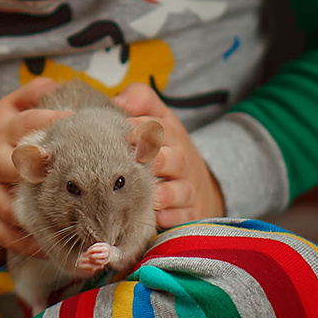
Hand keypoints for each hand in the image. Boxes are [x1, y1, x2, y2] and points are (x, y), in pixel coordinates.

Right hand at [0, 78, 66, 251]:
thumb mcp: (7, 109)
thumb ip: (32, 94)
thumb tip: (60, 82)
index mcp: (2, 132)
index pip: (25, 122)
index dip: (49, 119)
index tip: (76, 119)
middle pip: (10, 165)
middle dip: (33, 168)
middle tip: (61, 169)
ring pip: (9, 206)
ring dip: (34, 214)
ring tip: (66, 221)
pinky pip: (8, 236)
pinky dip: (30, 244)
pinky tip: (55, 247)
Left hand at [113, 83, 224, 228]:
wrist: (200, 186)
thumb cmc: (167, 150)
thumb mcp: (159, 119)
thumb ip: (140, 101)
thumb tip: (118, 99)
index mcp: (170, 135)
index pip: (159, 126)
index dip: (142, 126)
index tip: (125, 128)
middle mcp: (180, 160)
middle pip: (172, 158)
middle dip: (156, 159)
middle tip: (139, 160)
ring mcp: (186, 187)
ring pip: (179, 189)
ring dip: (165, 192)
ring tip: (153, 195)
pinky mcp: (190, 211)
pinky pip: (184, 215)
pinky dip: (173, 217)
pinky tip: (161, 218)